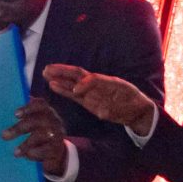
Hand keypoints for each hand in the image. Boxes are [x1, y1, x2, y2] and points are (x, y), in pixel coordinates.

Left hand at [6, 98, 70, 168]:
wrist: (57, 153)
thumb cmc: (40, 134)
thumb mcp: (34, 124)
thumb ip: (24, 116)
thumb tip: (5, 109)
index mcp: (47, 112)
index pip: (40, 104)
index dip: (28, 108)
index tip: (15, 114)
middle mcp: (54, 121)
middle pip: (37, 121)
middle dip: (19, 128)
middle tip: (4, 136)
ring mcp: (58, 134)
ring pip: (41, 136)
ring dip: (25, 144)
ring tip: (15, 153)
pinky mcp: (57, 148)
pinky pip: (45, 150)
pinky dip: (35, 153)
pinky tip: (27, 155)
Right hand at [42, 65, 156, 136]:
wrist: (136, 109)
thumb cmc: (132, 101)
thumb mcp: (128, 101)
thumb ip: (113, 106)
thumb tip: (101, 113)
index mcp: (107, 81)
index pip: (92, 79)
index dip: (84, 83)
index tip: (76, 90)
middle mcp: (96, 85)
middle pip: (78, 75)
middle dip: (63, 72)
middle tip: (48, 69)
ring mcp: (91, 93)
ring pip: (72, 83)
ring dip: (59, 79)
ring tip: (46, 73)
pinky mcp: (88, 102)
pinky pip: (73, 95)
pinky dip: (63, 90)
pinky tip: (53, 85)